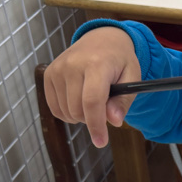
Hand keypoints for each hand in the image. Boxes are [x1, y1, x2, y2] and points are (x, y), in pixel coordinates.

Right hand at [43, 27, 140, 147]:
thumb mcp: (132, 78)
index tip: (101, 142)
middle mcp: (72, 65)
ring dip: (81, 116)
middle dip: (92, 119)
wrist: (102, 39)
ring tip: (93, 101)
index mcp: (96, 64)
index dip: (96, 126)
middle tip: (105, 109)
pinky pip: (55, 108)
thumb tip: (113, 121)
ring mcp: (57, 69)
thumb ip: (123, 101)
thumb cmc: (120, 61)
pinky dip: (68, 112)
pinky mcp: (49, 75)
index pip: (92, 101)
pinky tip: (79, 101)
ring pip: (65, 112)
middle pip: (77, 111)